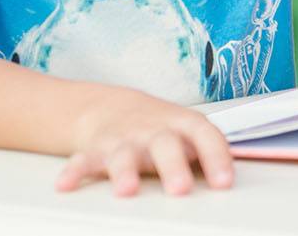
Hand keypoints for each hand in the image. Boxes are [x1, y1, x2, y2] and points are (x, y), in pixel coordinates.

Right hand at [56, 89, 233, 196]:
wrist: (110, 107)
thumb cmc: (160, 127)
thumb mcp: (186, 132)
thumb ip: (206, 152)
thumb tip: (230, 180)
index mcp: (181, 124)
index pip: (204, 134)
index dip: (216, 157)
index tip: (224, 182)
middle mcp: (153, 130)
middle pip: (164, 144)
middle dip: (171, 166)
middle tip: (180, 189)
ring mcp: (123, 139)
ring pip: (123, 154)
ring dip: (124, 171)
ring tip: (126, 190)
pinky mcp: (96, 150)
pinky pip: (83, 160)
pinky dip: (74, 171)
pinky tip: (67, 185)